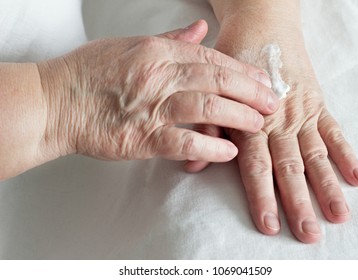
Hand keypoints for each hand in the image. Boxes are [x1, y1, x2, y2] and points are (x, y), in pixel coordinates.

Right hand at [37, 20, 277, 163]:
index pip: (211, 58)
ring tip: (259, 126)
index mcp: (157, 51)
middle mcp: (158, 74)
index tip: (262, 80)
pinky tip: (228, 151)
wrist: (56, 102)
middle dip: (251, 92)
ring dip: (238, 117)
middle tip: (272, 103)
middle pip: (217, 80)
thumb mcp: (130, 45)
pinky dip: (210, 146)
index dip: (242, 70)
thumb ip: (172, 39)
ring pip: (207, 106)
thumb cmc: (90, 74)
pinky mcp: (142, 137)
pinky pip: (185, 140)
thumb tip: (202, 29)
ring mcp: (151, 106)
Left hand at [186, 22, 357, 242]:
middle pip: (289, 168)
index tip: (270, 224)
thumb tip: (195, 165)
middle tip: (308, 233)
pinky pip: (334, 132)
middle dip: (299, 203)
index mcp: (250, 121)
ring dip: (327, 187)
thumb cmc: (233, 58)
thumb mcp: (212, 89)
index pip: (257, 167)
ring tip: (338, 215)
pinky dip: (346, 154)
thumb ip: (208, 127)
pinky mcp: (317, 104)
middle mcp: (278, 122)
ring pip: (315, 155)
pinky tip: (357, 177)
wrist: (261, 26)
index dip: (263, 197)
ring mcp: (301, 114)